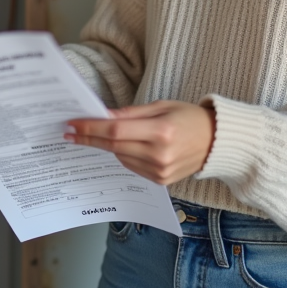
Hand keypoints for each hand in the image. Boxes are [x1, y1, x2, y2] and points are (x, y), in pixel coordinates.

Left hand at [65, 100, 215, 185]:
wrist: (216, 142)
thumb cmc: (189, 118)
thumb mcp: (161, 106)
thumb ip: (131, 113)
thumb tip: (103, 115)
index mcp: (161, 132)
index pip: (116, 130)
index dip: (91, 128)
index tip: (72, 124)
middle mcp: (160, 155)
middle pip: (113, 146)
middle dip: (90, 137)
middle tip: (70, 131)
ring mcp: (160, 171)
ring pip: (120, 158)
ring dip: (105, 147)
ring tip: (92, 136)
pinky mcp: (160, 181)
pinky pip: (131, 167)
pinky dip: (122, 155)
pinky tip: (120, 146)